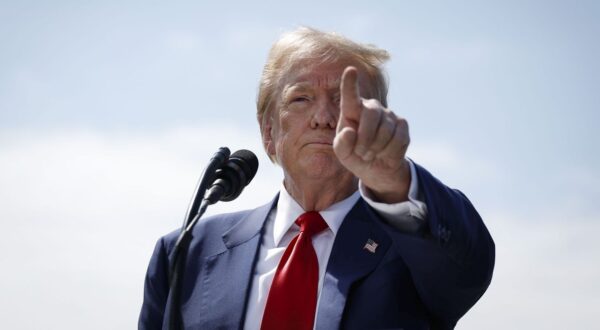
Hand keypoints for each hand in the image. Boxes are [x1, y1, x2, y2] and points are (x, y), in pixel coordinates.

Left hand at [333, 66, 410, 202]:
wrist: (376, 167)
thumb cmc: (354, 154)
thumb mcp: (343, 153)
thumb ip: (342, 144)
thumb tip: (350, 132)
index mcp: (352, 110)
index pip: (351, 95)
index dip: (350, 83)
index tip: (350, 70)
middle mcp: (371, 107)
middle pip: (371, 115)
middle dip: (365, 139)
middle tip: (361, 153)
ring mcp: (389, 114)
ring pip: (385, 130)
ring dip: (376, 148)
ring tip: (370, 154)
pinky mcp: (402, 124)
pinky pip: (397, 138)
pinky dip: (388, 152)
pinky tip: (384, 153)